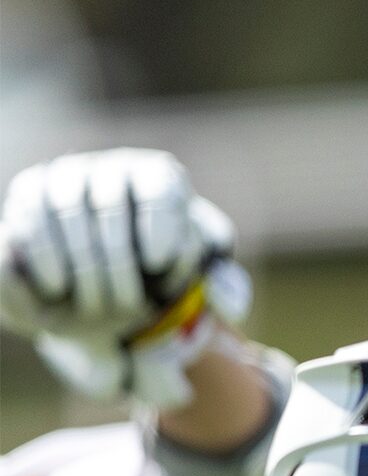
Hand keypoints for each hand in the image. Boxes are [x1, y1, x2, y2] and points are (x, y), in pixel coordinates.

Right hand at [0, 150, 250, 409]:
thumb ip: (223, 290)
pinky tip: (59, 289)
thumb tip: (231, 304)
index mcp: (160, 178)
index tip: (157, 265)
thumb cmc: (157, 280)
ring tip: (100, 307)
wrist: (101, 286)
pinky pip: (30, 219)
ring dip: (84, 266)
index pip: (161, 186)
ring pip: (68, 209)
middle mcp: (111, 168)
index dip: (160, 224)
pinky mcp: (29, 194)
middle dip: (119, 262)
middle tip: (129, 306)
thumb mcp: (200, 286)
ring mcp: (65, 176)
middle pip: (112, 201)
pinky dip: (44, 258)